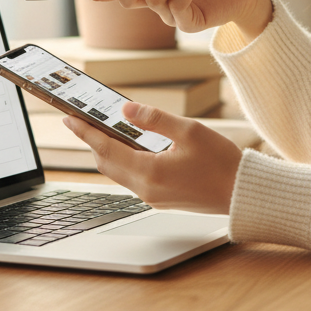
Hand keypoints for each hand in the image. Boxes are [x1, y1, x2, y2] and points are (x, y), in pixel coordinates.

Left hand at [63, 103, 241, 214]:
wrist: (242, 194)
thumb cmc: (221, 163)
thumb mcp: (190, 131)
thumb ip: (155, 119)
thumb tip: (126, 110)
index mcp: (149, 171)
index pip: (106, 148)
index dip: (85, 131)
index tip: (69, 118)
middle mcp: (146, 189)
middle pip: (107, 163)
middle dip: (92, 141)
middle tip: (82, 121)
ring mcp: (152, 197)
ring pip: (118, 172)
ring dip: (108, 152)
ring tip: (103, 130)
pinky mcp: (161, 199)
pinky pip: (132, 179)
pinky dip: (124, 161)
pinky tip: (130, 147)